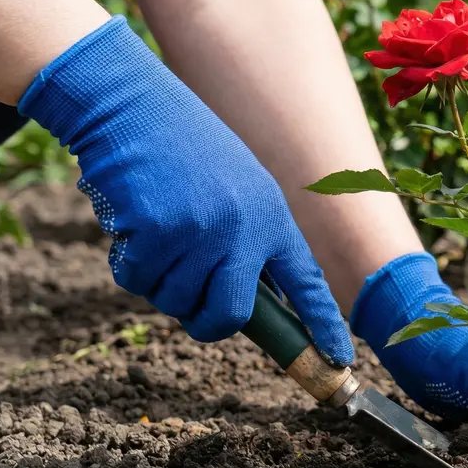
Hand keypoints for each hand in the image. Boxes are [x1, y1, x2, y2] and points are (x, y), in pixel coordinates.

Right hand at [20, 17, 352, 365]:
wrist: (135, 106)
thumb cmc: (186, 149)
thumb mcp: (238, 190)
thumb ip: (248, 242)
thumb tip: (245, 304)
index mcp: (272, 218)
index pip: (306, 283)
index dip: (322, 326)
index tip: (339, 361)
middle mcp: (243, 229)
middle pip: (228, 316)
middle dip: (205, 322)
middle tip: (191, 303)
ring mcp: (201, 232)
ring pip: (175, 301)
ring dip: (158, 280)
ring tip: (158, 230)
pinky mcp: (157, 232)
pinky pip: (137, 280)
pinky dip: (128, 262)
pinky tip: (133, 222)